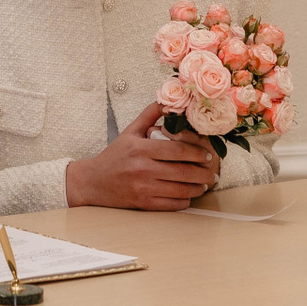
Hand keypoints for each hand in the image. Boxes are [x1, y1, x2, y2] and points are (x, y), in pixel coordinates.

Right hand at [66, 101, 220, 210]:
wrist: (93, 182)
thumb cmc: (114, 156)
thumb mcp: (130, 131)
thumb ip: (149, 115)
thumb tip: (168, 101)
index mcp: (141, 149)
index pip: (177, 150)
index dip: (197, 152)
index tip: (207, 154)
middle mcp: (142, 169)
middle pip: (183, 171)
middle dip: (203, 172)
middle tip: (212, 171)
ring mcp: (143, 188)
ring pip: (181, 189)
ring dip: (198, 188)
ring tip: (204, 184)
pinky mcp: (143, 204)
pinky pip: (172, 204)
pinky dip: (185, 200)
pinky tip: (189, 195)